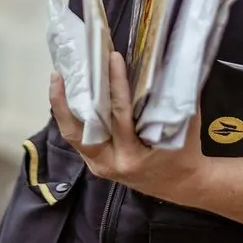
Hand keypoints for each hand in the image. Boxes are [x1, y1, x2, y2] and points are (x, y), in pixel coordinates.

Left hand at [49, 50, 206, 205]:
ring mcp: (101, 165)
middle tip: (62, 72)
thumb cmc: (185, 152)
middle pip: (80, 131)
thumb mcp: (183, 126)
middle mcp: (111, 164)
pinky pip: (79, 138)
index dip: (116, 84)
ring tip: (57, 79)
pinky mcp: (98, 162)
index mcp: (133, 156)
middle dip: (68, 100)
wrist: (183, 185)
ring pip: (73, 136)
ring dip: (62, 108)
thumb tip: (163, 64)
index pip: (120, 114)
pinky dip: (71, 117)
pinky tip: (68, 96)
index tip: (113, 58)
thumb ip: (170, 99)